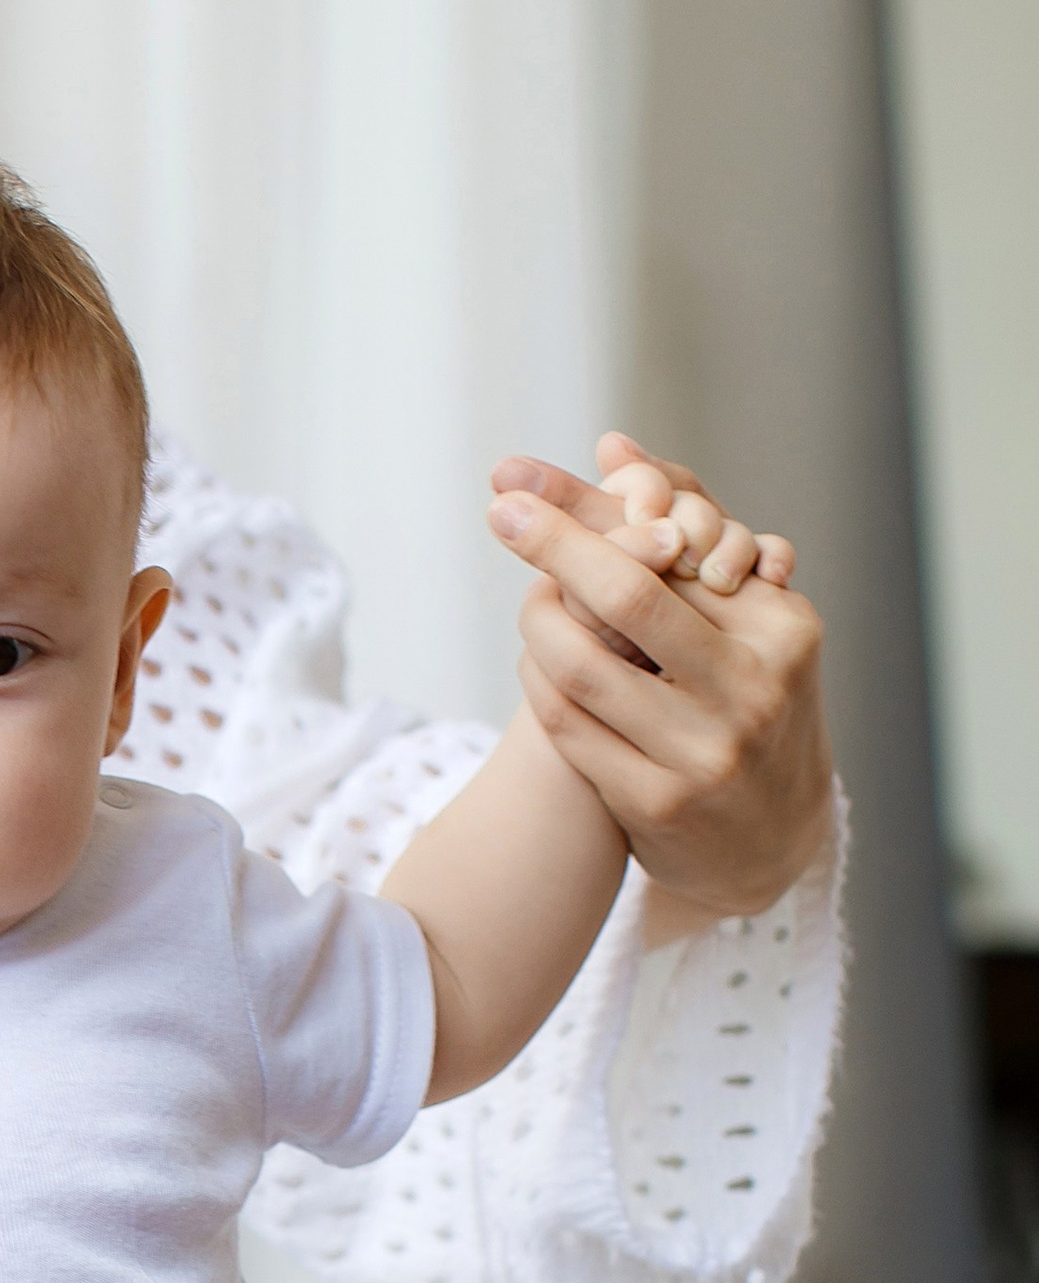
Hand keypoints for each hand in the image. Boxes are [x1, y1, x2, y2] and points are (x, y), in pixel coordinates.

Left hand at [488, 435, 831, 925]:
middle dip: (555, 543)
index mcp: (781, 628)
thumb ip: (679, 534)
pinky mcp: (657, 804)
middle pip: (629, 595)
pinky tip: (536, 663)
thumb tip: (611, 442)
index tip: (529, 484)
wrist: (774, 839)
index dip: (596, 514)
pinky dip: (539, 684)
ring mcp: (705, 753)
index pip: (674, 551)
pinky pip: (569, 727)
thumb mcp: (743, 622)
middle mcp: (751, 689)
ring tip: (530, 599)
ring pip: (583, 667)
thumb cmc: (749, 702)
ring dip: (537, 622)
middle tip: (501, 508)